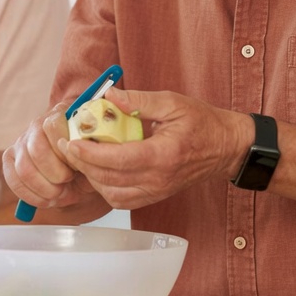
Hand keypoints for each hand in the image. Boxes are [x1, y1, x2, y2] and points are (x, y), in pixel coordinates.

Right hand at [2, 102, 100, 210]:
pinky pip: (13, 180)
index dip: (64, 151)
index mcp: (59, 116)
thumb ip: (91, 154)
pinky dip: (30, 196)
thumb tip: (84, 158)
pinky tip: (45, 199)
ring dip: (43, 188)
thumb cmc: (87, 160)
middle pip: (37, 150)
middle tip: (67, 182)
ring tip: (58, 193)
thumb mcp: (95, 156)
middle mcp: (36, 125)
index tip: (78, 166)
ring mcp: (21, 142)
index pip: (52, 126)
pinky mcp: (10, 159)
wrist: (78, 171)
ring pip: (24, 168)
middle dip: (55, 174)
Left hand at [61, 87, 251, 209]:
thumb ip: (140, 100)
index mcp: (163, 155)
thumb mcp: (173, 102)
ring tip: (83, 157)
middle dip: (84, 164)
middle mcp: (159, 179)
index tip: (72, 142)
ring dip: (93, 178)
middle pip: (110, 179)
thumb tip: (109, 95)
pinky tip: (99, 170)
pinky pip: (122, 200)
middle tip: (70, 146)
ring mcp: (157, 191)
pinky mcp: (155, 196)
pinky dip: (105, 188)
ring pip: (113, 195)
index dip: (91, 153)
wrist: (225, 148)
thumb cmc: (202, 123)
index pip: (119, 160)